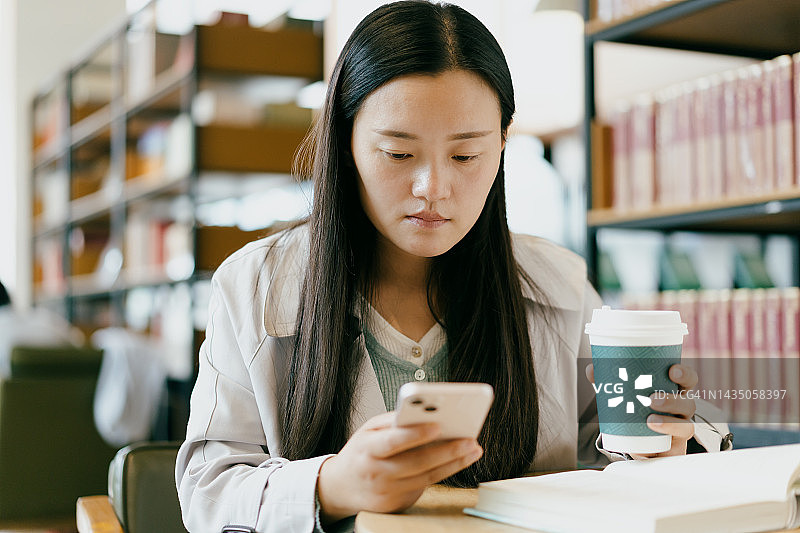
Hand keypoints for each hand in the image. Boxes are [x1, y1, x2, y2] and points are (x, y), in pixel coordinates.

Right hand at [316, 411, 482, 521]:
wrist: (340, 488)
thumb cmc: (359, 452)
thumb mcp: (368, 431)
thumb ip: (393, 422)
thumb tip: (423, 414)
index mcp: (367, 449)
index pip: (393, 441)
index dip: (416, 434)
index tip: (438, 424)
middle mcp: (377, 473)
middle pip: (417, 462)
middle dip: (447, 450)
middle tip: (470, 439)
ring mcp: (387, 493)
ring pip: (427, 477)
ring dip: (454, 462)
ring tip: (473, 449)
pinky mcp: (396, 505)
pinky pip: (423, 486)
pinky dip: (442, 472)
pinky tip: (457, 461)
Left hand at [585, 363, 697, 458]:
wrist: (636, 443)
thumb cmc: (634, 411)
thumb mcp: (622, 395)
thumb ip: (608, 382)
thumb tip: (591, 368)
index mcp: (672, 392)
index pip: (687, 381)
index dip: (684, 374)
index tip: (672, 370)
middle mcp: (681, 412)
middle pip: (689, 403)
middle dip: (674, 400)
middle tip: (652, 399)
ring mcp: (680, 431)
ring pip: (686, 427)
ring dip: (670, 423)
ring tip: (649, 420)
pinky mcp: (673, 449)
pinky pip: (674, 449)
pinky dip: (661, 445)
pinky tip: (646, 443)